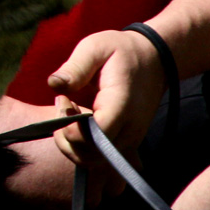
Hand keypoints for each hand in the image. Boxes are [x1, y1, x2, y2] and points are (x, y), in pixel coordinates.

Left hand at [47, 28, 166, 204]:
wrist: (155, 60)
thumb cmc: (121, 51)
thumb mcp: (95, 47)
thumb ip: (75, 67)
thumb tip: (54, 85)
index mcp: (121, 106)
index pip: (92, 137)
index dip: (69, 126)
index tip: (62, 98)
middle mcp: (129, 130)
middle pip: (90, 156)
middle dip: (65, 136)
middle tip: (63, 105)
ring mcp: (130, 140)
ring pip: (94, 163)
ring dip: (72, 143)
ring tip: (71, 113)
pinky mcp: (126, 143)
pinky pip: (101, 160)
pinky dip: (83, 148)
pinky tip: (80, 123)